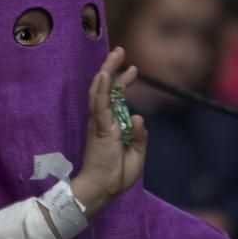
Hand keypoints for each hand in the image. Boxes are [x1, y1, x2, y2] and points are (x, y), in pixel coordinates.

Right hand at [71, 48, 147, 216]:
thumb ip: (138, 135)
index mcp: (111, 126)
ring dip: (107, 71)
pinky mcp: (99, 128)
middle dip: (113, 68)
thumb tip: (138, 116)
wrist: (103, 188)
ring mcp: (100, 123)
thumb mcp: (136, 153)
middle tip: (120, 50)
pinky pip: (99, 104)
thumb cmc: (116, 175)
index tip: (133, 69)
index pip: (117, 99)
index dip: (124, 83)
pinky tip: (103, 74)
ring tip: (115, 54)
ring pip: (102, 91)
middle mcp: (103, 121)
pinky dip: (100, 89)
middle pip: (108, 89)